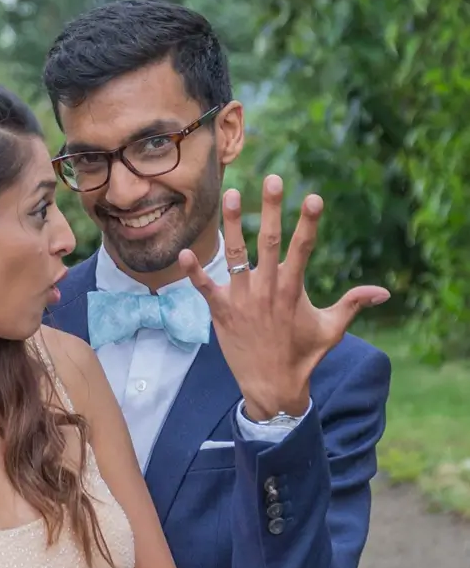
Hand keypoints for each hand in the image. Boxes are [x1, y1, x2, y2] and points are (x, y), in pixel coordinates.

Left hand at [179, 175, 389, 420]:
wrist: (272, 388)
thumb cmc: (304, 356)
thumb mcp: (332, 329)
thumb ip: (353, 304)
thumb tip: (385, 292)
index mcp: (293, 290)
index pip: (303, 249)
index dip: (309, 223)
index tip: (314, 197)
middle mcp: (267, 290)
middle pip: (269, 242)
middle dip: (272, 209)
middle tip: (274, 179)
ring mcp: (242, 300)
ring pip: (235, 256)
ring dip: (232, 225)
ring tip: (230, 195)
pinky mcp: (221, 313)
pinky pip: (204, 288)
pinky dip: (193, 272)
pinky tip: (183, 252)